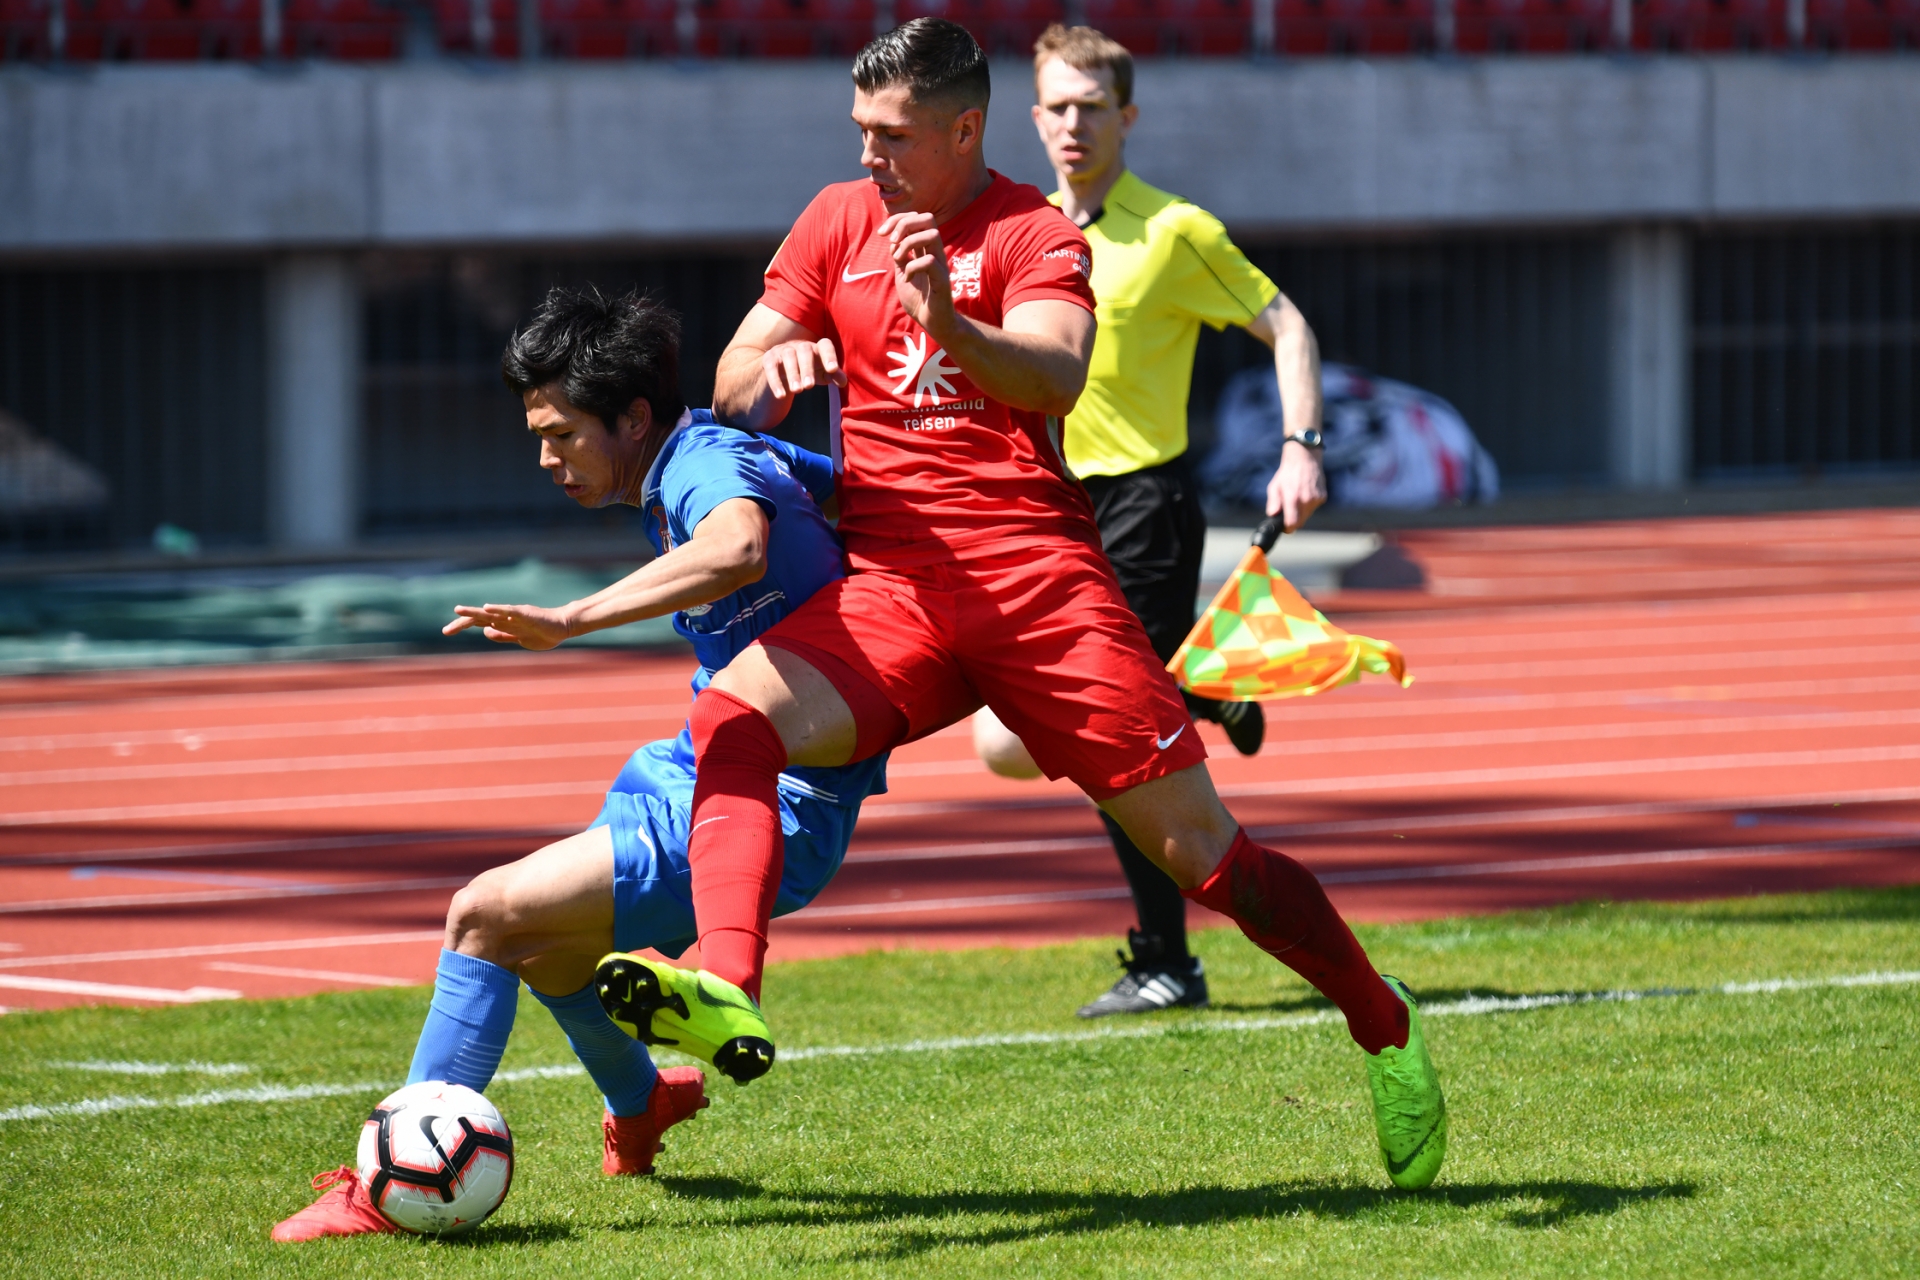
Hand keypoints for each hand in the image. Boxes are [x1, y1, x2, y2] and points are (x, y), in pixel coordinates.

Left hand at [443, 603, 572, 649]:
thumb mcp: (518, 639)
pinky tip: (487, 608)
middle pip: (479, 618)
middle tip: (445, 630)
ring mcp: (514, 615)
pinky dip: (498, 609)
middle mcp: (505, 617)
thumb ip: (502, 636)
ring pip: (490, 612)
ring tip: (458, 610)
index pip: (477, 623)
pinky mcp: (525, 614)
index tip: (446, 631)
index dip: (462, 626)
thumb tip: (486, 631)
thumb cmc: (543, 633)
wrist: (563, 628)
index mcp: (502, 623)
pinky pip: (510, 611)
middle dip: (462, 623)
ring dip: (474, 612)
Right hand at [761, 338, 844, 401]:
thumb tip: (843, 381)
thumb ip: (834, 376)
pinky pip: (771, 368)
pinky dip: (775, 382)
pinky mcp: (769, 359)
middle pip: (805, 350)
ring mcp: (783, 350)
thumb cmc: (809, 371)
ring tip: (797, 391)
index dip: (830, 355)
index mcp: (817, 348)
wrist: (781, 371)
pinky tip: (781, 396)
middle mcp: (800, 345)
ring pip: (788, 357)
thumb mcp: (823, 374)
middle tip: (809, 386)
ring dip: (793, 374)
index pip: (825, 345)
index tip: (832, 369)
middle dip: (807, 368)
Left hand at [878, 211, 955, 336]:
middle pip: (928, 218)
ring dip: (909, 243)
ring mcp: (940, 264)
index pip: (917, 218)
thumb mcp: (902, 273)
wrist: (931, 322)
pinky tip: (908, 279)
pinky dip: (912, 267)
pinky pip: (929, 261)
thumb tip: (892, 240)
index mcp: (925, 248)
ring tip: (898, 259)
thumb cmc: (919, 299)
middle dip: (905, 224)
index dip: (897, 219)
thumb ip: (899, 256)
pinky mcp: (942, 279)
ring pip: (932, 234)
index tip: (882, 234)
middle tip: (892, 241)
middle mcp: (935, 252)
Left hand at [1265, 443, 1326, 531]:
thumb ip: (1273, 503)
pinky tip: (1305, 493)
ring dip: (1301, 512)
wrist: (1305, 458)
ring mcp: (1316, 499)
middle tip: (1288, 512)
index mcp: (1293, 498)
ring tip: (1297, 497)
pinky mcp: (1322, 497)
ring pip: (1307, 515)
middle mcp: (1306, 500)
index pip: (1293, 523)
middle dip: (1293, 520)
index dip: (1288, 528)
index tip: (1285, 528)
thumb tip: (1272, 515)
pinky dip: (1308, 505)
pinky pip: (1313, 508)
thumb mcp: (1274, 487)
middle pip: (1300, 522)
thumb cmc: (1287, 473)